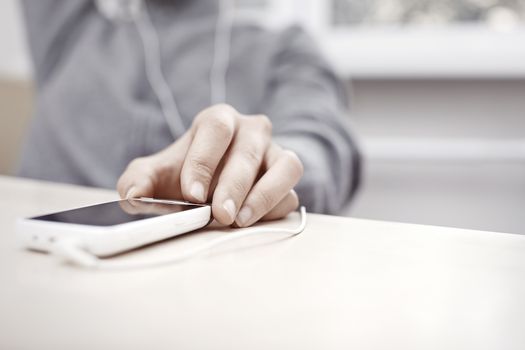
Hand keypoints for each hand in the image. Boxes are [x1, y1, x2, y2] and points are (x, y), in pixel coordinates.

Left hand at [117, 104, 303, 226]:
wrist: (205, 189)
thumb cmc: (182, 177)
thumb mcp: (151, 176)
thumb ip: (136, 181)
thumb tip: (132, 197)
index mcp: (218, 121)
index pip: (216, 129)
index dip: (204, 160)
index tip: (192, 194)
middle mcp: (251, 131)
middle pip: (249, 150)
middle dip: (234, 184)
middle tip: (219, 214)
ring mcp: (275, 154)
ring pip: (286, 166)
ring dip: (265, 195)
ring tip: (240, 221)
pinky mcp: (287, 181)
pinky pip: (290, 193)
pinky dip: (274, 210)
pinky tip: (251, 223)